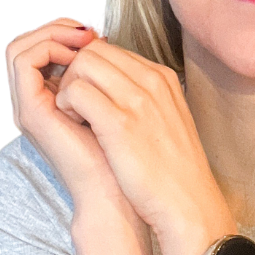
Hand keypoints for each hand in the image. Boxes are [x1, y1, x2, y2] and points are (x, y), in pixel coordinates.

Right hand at [5, 16, 127, 207]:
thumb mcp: (118, 104)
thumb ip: (106, 76)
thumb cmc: (128, 156)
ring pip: (19, 48)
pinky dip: (49, 48)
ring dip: (52, 34)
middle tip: (90, 31)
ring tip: (85, 40)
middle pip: (27, 44)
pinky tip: (79, 56)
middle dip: (58, 28)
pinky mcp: (30, 112)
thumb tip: (105, 40)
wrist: (120, 194)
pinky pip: (23, 61)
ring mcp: (29, 107)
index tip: (102, 35)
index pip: (44, 49)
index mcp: (54, 99)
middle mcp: (36, 102)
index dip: (68, 33)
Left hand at [53, 35, 226, 242]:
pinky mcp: (119, 122)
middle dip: (76, 73)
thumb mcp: (169, 121)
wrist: (188, 204)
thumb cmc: (174, 171)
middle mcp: (152, 81)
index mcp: (164, 79)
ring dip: (69, 87)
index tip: (90, 97)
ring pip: (82, 65)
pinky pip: (76, 91)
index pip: (112, 50)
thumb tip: (115, 86)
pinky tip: (74, 124)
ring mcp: (137, 99)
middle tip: (77, 105)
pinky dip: (66, 104)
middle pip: (94, 51)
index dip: (91, 71)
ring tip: (76, 115)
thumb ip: (146, 98)